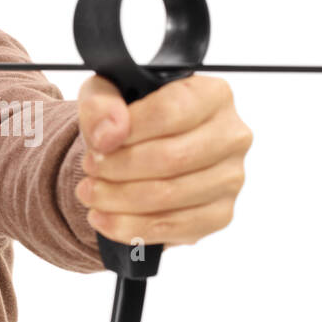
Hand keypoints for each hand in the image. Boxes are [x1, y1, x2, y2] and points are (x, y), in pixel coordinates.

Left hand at [74, 74, 252, 246]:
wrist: (143, 151)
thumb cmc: (131, 117)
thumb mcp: (107, 93)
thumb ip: (102, 103)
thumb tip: (109, 133)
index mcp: (213, 95)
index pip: (171, 112)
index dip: (128, 131)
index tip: (97, 144)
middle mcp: (232, 136)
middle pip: (172, 158)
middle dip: (119, 168)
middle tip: (89, 170)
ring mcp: (231, 178)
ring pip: (169, 195)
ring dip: (118, 199)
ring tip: (91, 193)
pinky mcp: (220, 214)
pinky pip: (173, 227)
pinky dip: (130, 227)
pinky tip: (103, 218)